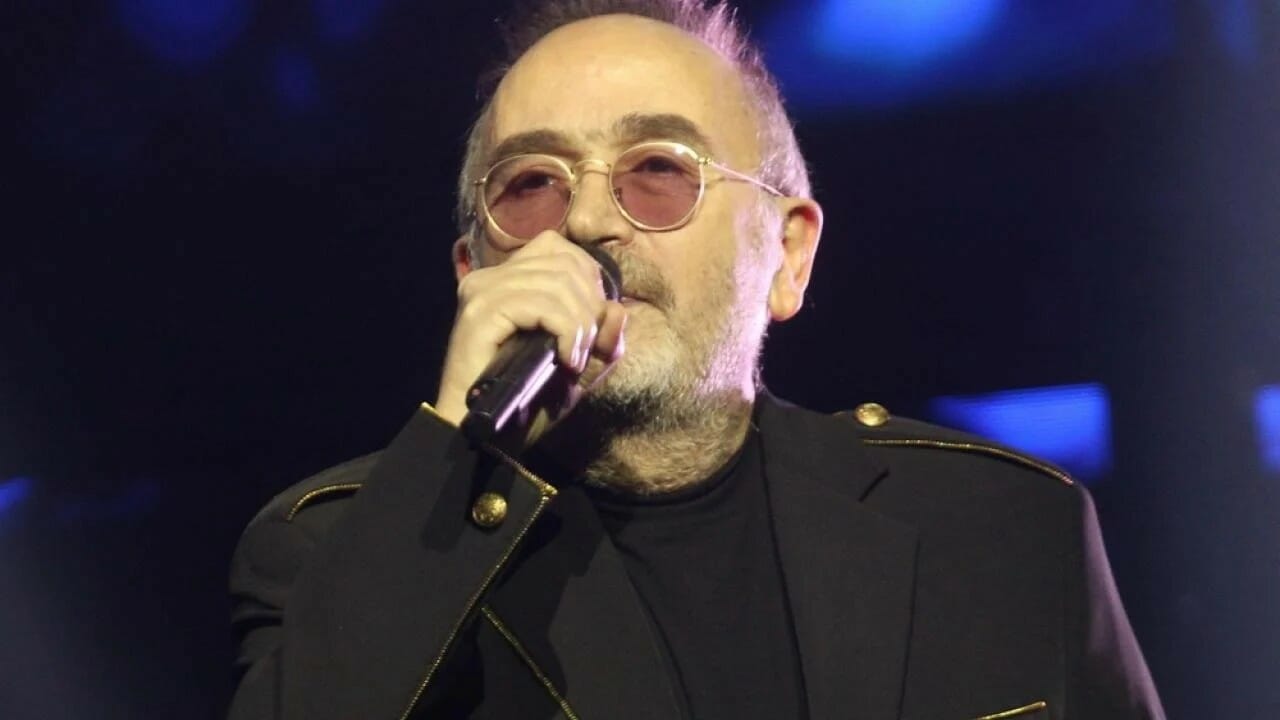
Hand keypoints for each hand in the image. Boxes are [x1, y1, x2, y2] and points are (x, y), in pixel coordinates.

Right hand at [434, 232, 627, 446]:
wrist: (485, 437)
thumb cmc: (527, 402)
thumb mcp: (578, 366)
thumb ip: (602, 336)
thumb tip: (617, 309)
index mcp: (506, 280)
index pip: (556, 246)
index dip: (587, 277)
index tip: (591, 323)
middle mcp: (489, 278)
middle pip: (563, 262)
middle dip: (590, 306)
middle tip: (586, 348)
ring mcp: (481, 292)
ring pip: (556, 282)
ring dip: (580, 323)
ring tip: (575, 359)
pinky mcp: (480, 313)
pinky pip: (541, 304)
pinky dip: (566, 330)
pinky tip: (565, 360)